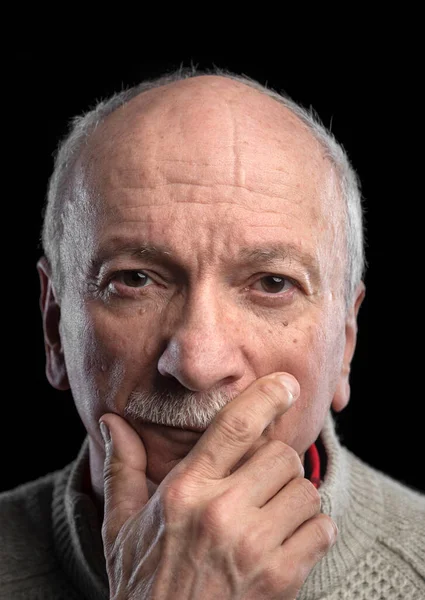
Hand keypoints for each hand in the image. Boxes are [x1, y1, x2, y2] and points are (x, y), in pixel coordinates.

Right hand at [100, 373, 336, 598]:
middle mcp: (222, 512)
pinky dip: (313, 530)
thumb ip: (121, 468)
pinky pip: (322, 529)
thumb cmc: (145, 586)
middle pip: (281, 455)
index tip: (286, 384)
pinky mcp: (282, 578)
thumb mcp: (122, 527)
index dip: (267, 397)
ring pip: (305, 491)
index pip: (235, 426)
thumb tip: (110, 422)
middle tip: (261, 482)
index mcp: (185, 491)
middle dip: (277, 463)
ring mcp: (254, 546)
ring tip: (271, 516)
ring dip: (295, 499)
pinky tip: (288, 541)